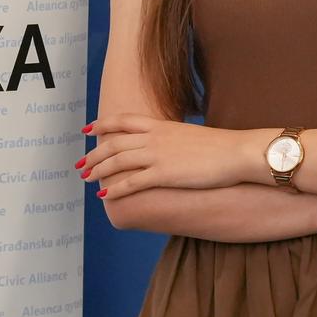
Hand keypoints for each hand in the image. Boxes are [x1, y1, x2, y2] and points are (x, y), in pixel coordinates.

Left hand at [78, 113, 252, 201]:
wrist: (236, 152)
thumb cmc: (219, 147)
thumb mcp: (190, 135)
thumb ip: (172, 138)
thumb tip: (166, 146)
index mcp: (160, 125)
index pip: (123, 120)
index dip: (102, 124)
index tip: (87, 130)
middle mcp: (154, 138)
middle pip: (113, 143)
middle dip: (93, 155)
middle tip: (80, 164)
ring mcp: (157, 156)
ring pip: (117, 162)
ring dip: (98, 171)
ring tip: (86, 179)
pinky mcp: (164, 174)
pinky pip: (132, 182)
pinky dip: (115, 189)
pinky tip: (104, 196)